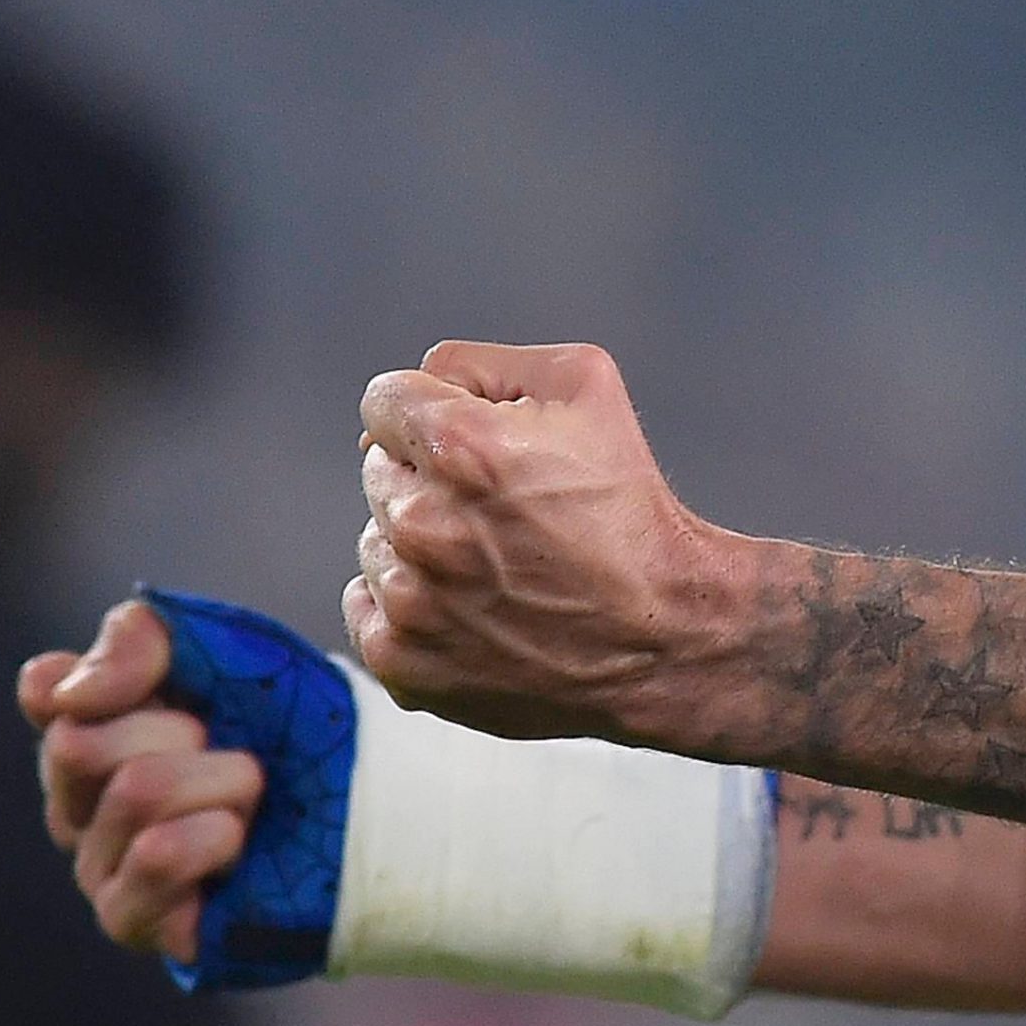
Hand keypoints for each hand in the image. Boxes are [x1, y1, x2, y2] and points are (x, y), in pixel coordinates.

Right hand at [17, 600, 262, 961]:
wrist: (362, 798)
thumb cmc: (286, 721)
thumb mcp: (223, 648)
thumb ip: (139, 640)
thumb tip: (59, 693)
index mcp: (87, 731)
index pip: (48, 692)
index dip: (115, 675)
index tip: (171, 678)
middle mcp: (75, 806)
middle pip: (79, 744)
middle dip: (184, 730)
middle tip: (232, 749)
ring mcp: (101, 870)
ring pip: (135, 792)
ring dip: (221, 780)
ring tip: (248, 796)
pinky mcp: (137, 924)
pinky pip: (157, 858)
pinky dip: (218, 833)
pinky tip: (237, 842)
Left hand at [345, 339, 732, 743]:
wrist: (658, 630)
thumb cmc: (627, 506)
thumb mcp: (585, 384)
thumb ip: (485, 363)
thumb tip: (424, 385)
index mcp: (459, 446)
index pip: (383, 401)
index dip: (430, 410)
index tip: (466, 438)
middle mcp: (422, 524)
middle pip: (380, 469)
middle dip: (428, 474)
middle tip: (500, 504)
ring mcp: (407, 601)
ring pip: (376, 540)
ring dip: (419, 540)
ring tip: (494, 558)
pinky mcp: (402, 662)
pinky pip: (367, 607)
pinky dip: (409, 603)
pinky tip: (470, 603)